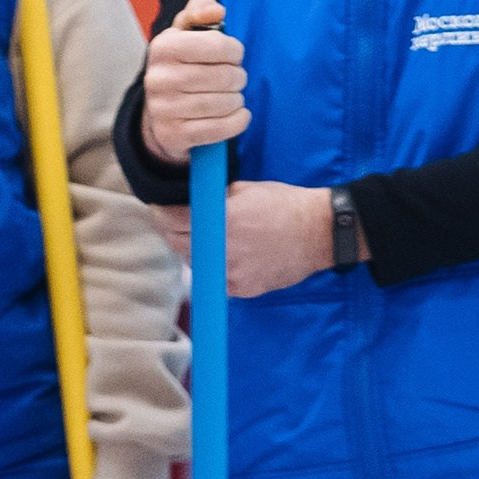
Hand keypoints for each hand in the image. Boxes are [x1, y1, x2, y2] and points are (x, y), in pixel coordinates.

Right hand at [140, 0, 249, 160]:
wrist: (160, 111)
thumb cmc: (182, 64)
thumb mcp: (186, 31)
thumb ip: (200, 10)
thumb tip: (216, 12)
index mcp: (163, 47)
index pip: (217, 45)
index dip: (234, 51)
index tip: (232, 56)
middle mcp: (158, 78)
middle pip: (223, 76)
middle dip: (238, 77)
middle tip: (235, 78)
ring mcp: (163, 109)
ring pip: (223, 103)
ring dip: (237, 99)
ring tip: (232, 96)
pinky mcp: (173, 135)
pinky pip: (219, 129)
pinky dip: (237, 121)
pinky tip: (238, 114)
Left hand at [146, 179, 333, 301]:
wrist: (319, 232)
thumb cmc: (285, 205)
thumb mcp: (247, 190)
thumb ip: (214, 198)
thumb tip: (190, 199)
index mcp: (222, 221)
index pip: (172, 220)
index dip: (162, 214)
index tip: (159, 211)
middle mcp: (222, 250)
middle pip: (177, 243)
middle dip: (173, 231)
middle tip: (176, 223)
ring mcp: (230, 273)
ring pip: (194, 263)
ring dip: (193, 250)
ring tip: (208, 238)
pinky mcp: (240, 289)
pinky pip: (214, 278)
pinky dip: (214, 267)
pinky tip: (228, 254)